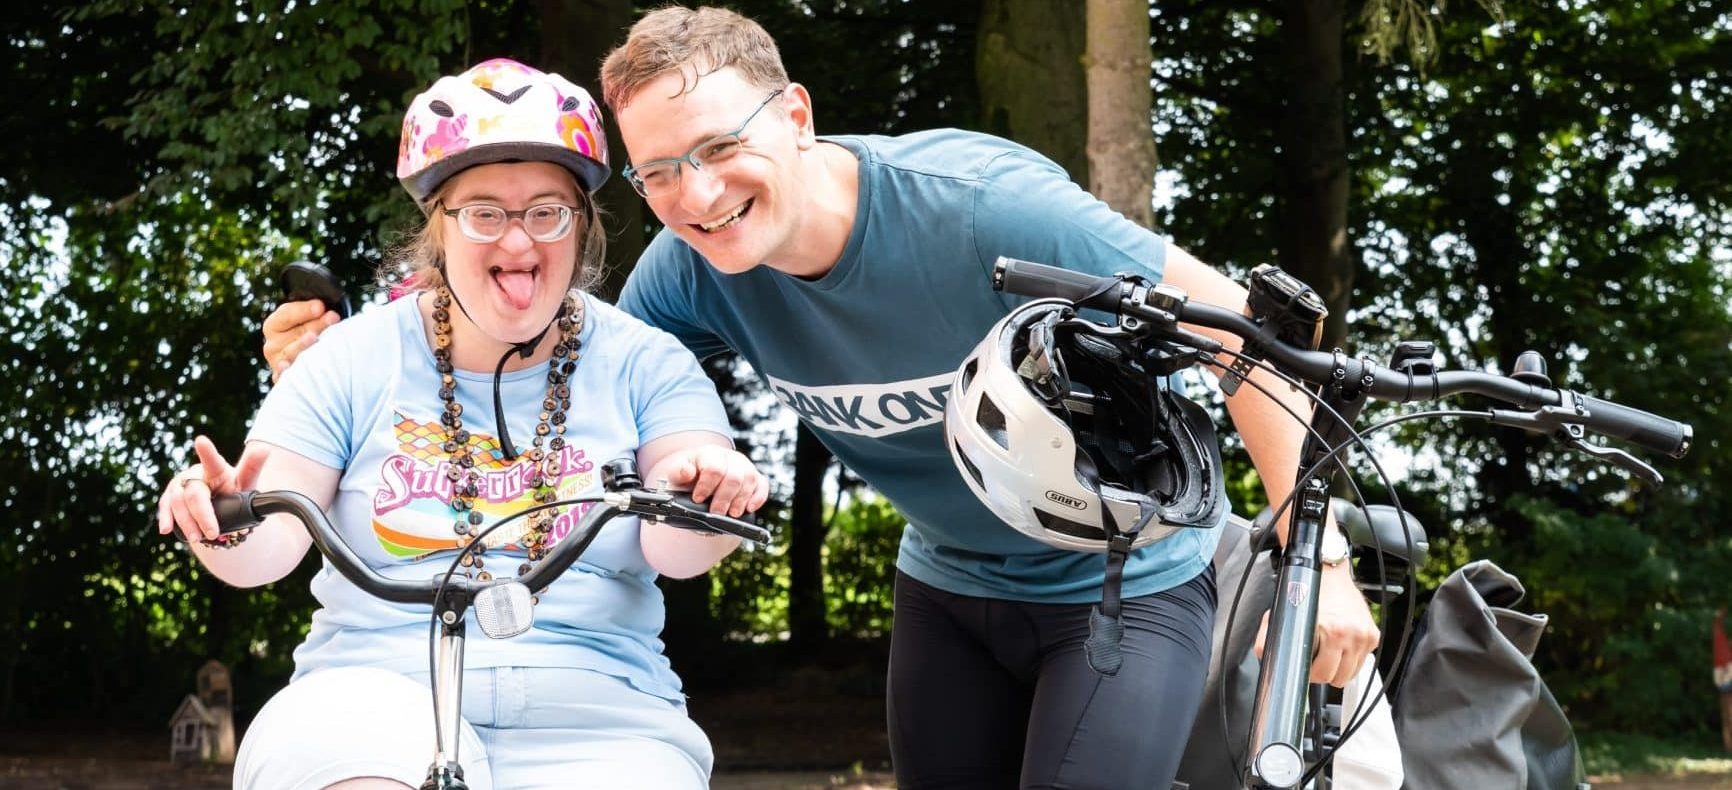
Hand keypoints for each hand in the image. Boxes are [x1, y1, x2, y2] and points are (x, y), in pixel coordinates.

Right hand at [156, 436, 269, 543]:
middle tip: (212, 533)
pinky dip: (165, 518)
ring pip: (177, 502)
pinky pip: (165, 506)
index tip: (201, 441)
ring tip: (197, 539)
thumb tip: (265, 449)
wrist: (220, 502)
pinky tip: (165, 529)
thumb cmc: (233, 489)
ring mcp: (180, 484)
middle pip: (194, 493)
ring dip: (186, 522)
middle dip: (202, 515)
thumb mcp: (246, 483)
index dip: (207, 452)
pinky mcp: (170, 496)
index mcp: (216, 469)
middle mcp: (195, 474)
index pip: (213, 461)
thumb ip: (253, 468)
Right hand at [263, 299, 339, 382]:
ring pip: (291, 353)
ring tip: (316, 337)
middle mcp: (271, 346)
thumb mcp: (307, 318)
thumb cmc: (309, 331)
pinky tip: (292, 368)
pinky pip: (287, 377)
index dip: (303, 311)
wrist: (310, 355)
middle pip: (294, 334)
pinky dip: (288, 373)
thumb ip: (312, 312)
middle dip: (315, 325)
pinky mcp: (284, 379)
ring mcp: (277, 364)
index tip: (321, 306)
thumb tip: (321, 308)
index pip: (287, 316)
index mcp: (273, 325)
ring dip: (305, 345)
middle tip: (333, 317)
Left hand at [655, 445, 768, 518]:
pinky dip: (758, 498)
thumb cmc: (688, 479)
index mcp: (709, 454)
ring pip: (750, 480)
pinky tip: (750, 508)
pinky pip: (763, 485)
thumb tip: (686, 471)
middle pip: (734, 476)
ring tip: (731, 514)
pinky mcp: (755, 478)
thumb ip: (678, 473)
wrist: (698, 480)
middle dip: (724, 498)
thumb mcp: (676, 476)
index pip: (714, 467)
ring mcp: (744, 467)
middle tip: (716, 513)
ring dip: (741, 500)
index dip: (706, 485)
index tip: (698, 499)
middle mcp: (730, 458)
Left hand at [1254, 564, 1379, 687]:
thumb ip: (1268, 640)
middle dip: (1323, 674)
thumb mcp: (1280, 614)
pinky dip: (1350, 660)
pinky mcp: (1373, 636)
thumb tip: (1266, 661)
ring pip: (1351, 675)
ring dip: (1338, 669)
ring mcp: (1365, 636)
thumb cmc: (1306, 592)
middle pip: (1337, 679)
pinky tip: (1340, 647)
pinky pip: (1361, 663)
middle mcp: (1352, 634)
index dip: (1308, 674)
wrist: (1328, 574)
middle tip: (1314, 660)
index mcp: (1333, 631)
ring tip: (1327, 654)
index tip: (1304, 667)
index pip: (1321, 674)